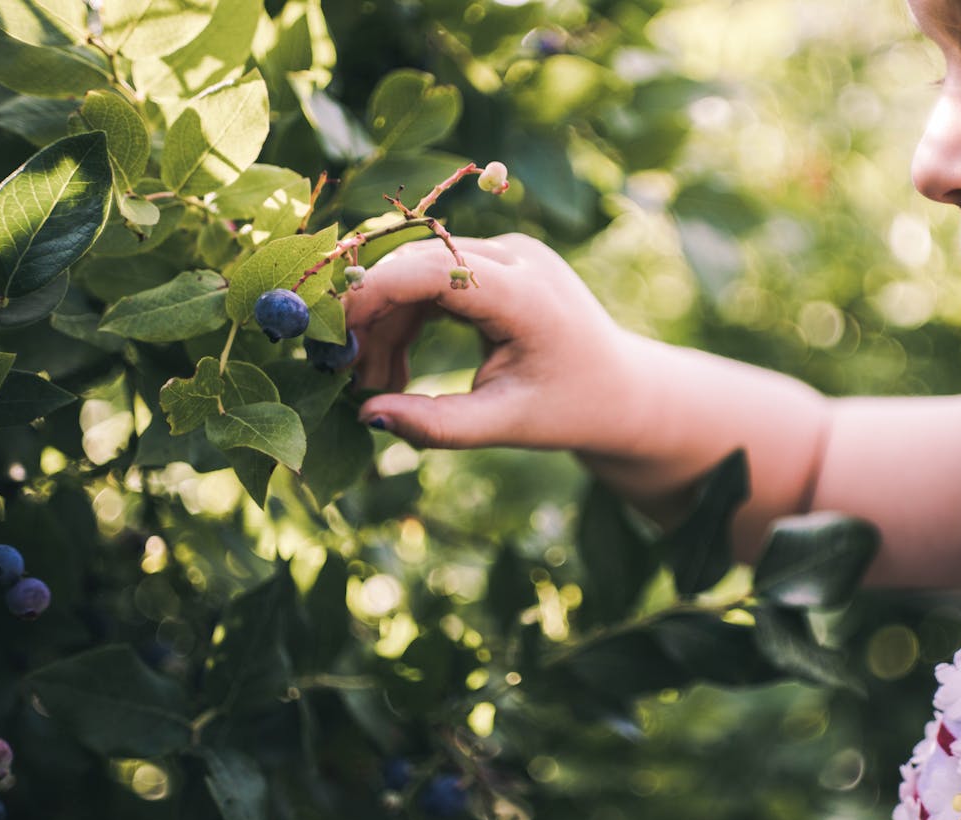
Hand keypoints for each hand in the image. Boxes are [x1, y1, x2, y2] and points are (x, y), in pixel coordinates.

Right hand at [345, 233, 643, 451]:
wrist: (624, 391)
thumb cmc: (571, 410)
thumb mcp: (505, 425)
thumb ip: (437, 425)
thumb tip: (366, 416)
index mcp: (527, 295)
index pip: (431, 269)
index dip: (373, 296)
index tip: (336, 344)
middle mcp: (518, 258)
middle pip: (417, 267)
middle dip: (373, 319)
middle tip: (350, 381)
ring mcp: (510, 254)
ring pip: (419, 272)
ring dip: (388, 325)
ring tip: (379, 387)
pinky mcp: (500, 263)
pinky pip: (434, 278)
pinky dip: (409, 319)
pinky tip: (398, 369)